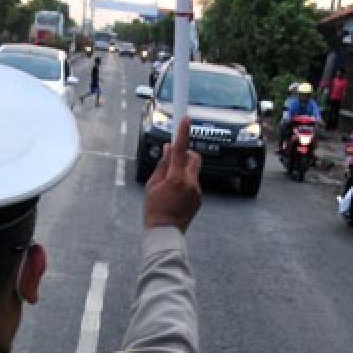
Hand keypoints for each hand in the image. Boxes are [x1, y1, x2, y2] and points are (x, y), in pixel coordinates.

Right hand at [143, 116, 201, 232]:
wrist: (164, 233)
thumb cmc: (154, 210)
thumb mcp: (152, 185)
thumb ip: (163, 165)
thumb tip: (168, 149)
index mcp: (176, 178)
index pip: (181, 150)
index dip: (183, 133)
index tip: (186, 119)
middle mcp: (190, 183)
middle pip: (194, 158)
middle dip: (185, 155)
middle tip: (173, 161)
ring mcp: (197, 191)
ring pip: (193, 172)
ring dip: (183, 172)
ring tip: (170, 186)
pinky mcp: (199, 198)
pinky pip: (194, 184)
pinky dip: (185, 183)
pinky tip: (175, 196)